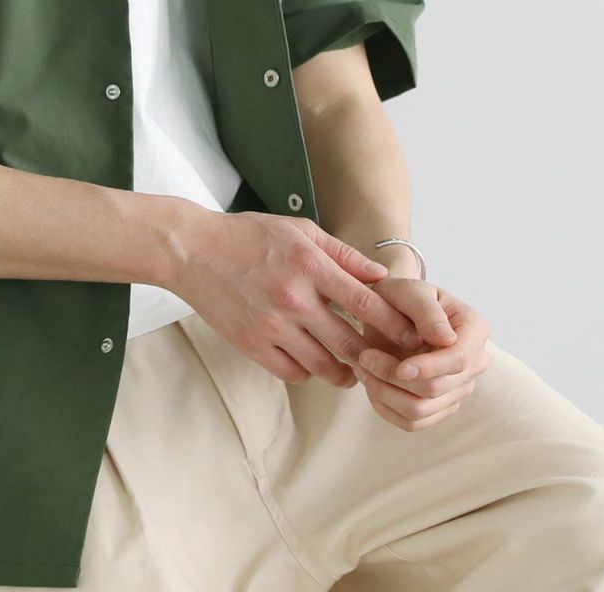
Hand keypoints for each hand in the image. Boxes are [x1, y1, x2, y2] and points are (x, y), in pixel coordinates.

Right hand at [169, 209, 422, 385]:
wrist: (193, 250)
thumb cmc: (248, 235)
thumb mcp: (299, 230)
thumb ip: (342, 254)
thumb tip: (381, 277)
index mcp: (309, 265)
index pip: (364, 302)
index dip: (393, 324)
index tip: (410, 336)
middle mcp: (293, 298)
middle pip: (350, 344)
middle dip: (375, 357)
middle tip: (386, 360)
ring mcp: (271, 325)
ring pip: (325, 366)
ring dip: (345, 371)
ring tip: (352, 366)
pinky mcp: (251, 345)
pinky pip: (293, 373)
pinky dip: (309, 371)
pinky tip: (313, 359)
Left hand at [350, 277, 490, 430]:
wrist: (389, 310)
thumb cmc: (400, 296)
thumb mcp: (408, 291)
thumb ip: (426, 310)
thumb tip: (447, 339)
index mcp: (474, 329)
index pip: (457, 360)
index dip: (429, 369)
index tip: (400, 369)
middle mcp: (474, 362)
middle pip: (436, 388)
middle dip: (394, 377)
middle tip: (363, 359)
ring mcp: (458, 388)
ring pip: (421, 410)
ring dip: (384, 393)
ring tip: (362, 368)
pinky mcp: (439, 406)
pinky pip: (412, 422)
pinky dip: (386, 407)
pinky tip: (371, 384)